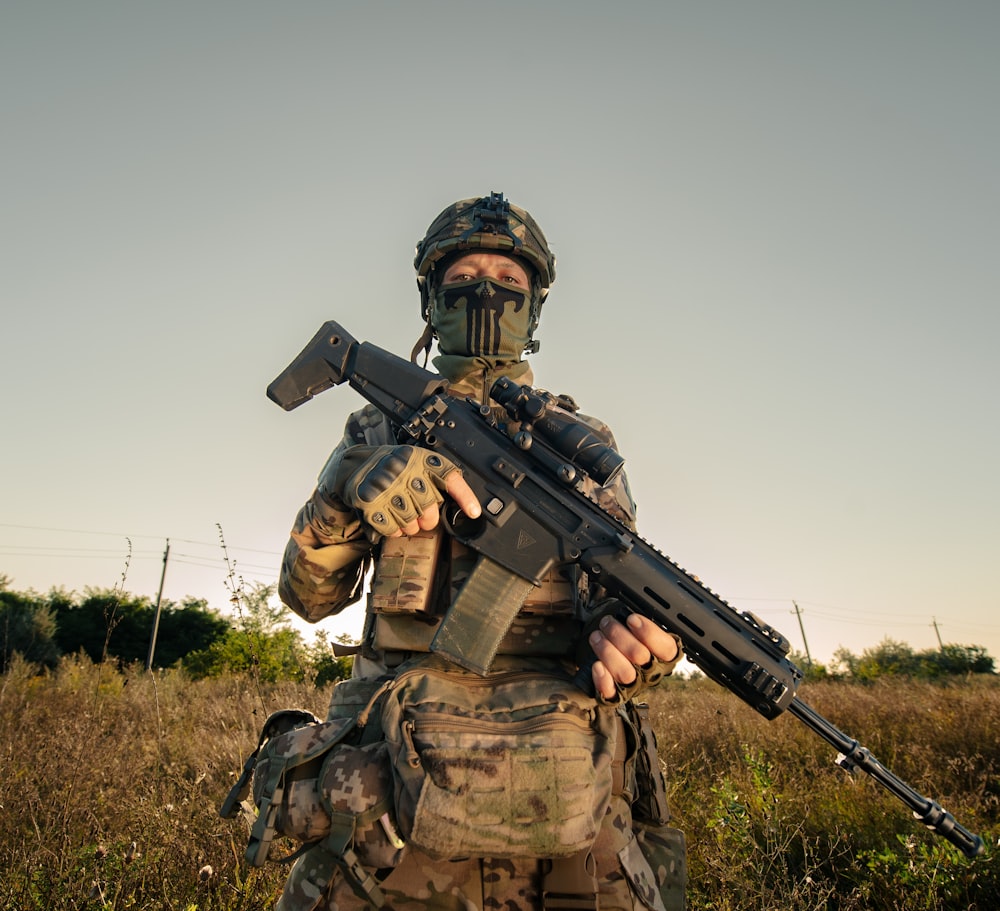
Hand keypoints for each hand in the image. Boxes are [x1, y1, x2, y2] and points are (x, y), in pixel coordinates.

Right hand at [341, 445, 480, 536]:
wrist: (356, 465)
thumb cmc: (394, 467)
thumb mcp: (417, 462)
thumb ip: (436, 479)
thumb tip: (465, 507)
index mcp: (421, 459)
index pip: (449, 477)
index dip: (464, 496)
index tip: (474, 512)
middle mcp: (405, 471)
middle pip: (429, 510)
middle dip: (429, 520)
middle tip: (424, 519)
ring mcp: (387, 487)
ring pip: (411, 523)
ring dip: (410, 526)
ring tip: (404, 516)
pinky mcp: (371, 503)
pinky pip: (392, 529)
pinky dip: (394, 530)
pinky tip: (391, 519)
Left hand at [588, 613, 679, 701]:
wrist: (610, 650)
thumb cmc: (627, 635)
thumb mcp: (639, 624)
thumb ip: (641, 621)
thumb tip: (633, 615)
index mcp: (663, 653)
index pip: (667, 648)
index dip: (649, 632)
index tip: (631, 619)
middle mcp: (652, 671)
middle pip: (641, 656)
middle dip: (619, 635)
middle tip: (607, 622)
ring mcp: (635, 684)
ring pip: (626, 673)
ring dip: (607, 651)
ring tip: (597, 636)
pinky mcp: (616, 695)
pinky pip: (611, 693)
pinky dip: (603, 680)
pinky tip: (597, 665)